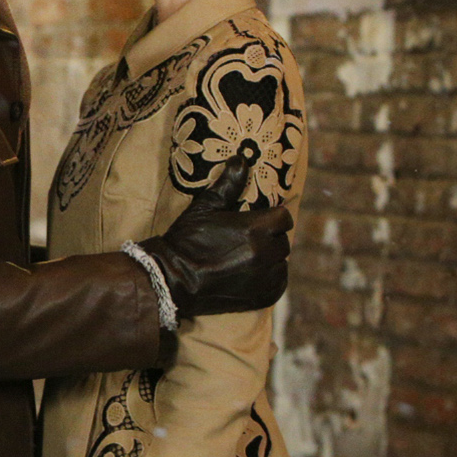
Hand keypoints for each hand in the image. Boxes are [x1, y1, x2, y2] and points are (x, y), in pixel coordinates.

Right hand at [134, 154, 291, 321]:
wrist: (172, 279)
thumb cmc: (186, 240)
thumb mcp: (204, 208)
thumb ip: (228, 185)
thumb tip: (242, 159)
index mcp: (254, 229)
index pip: (283, 218)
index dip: (273, 217)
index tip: (261, 219)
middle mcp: (264, 254)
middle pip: (283, 241)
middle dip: (270, 238)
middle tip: (250, 240)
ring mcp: (264, 278)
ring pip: (282, 263)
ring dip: (271, 259)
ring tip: (249, 259)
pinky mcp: (262, 298)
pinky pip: (279, 284)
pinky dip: (270, 279)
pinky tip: (252, 274)